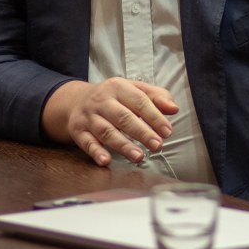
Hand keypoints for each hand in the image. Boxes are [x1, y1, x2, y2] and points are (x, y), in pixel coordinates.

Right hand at [43, 78, 177, 166]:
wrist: (74, 100)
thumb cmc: (113, 97)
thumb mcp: (133, 89)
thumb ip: (156, 97)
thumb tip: (174, 108)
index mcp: (118, 87)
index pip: (139, 101)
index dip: (155, 117)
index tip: (167, 131)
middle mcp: (102, 101)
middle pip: (123, 117)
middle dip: (142, 133)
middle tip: (157, 146)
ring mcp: (89, 117)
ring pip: (106, 131)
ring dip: (123, 146)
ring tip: (139, 157)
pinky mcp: (79, 131)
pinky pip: (87, 143)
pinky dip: (96, 152)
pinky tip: (106, 161)